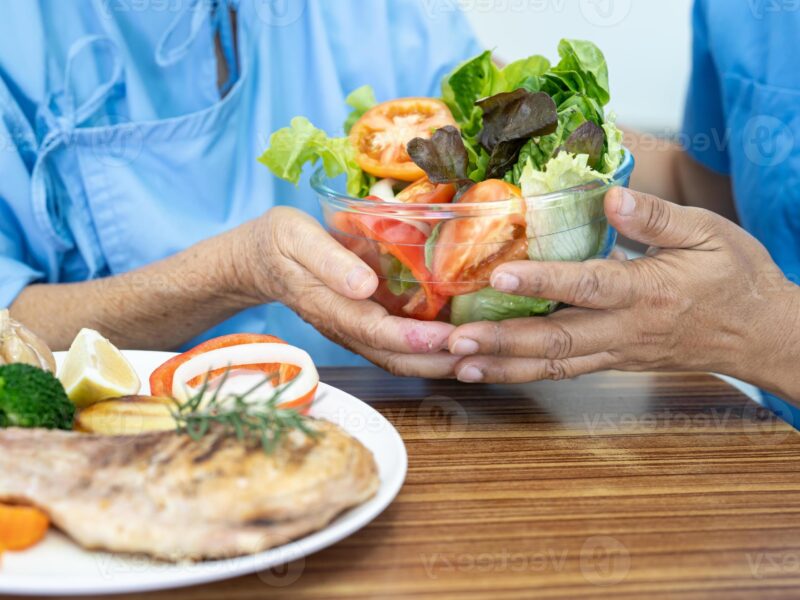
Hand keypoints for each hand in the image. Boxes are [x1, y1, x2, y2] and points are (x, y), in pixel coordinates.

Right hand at [234, 207, 458, 377]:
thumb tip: (364, 285)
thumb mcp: (294, 237)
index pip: (375, 330)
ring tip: (480, 356)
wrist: (259, 260)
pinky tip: (457, 343)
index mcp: (328, 306)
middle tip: (481, 353)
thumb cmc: (278, 242)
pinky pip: (397, 346)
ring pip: (398, 359)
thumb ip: (328, 260)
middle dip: (437, 361)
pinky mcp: (362, 325)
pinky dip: (428, 351)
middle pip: (394, 357)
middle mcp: (344, 327)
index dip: (413, 338)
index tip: (448, 336)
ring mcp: (354, 331)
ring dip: (438, 363)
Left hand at [447, 188, 799, 398]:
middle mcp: (625, 330)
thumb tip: (611, 195)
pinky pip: (562, 371)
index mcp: (648, 292)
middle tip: (454, 340)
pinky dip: (522, 373)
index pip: (588, 285)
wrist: (761, 334)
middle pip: (556, 340)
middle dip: (502, 340)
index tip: (499, 272)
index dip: (542, 280)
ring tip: (457, 364)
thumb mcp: (709, 232)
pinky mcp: (612, 361)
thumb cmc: (736, 278)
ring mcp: (616, 352)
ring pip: (552, 365)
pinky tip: (489, 370)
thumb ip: (657, 217)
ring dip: (502, 366)